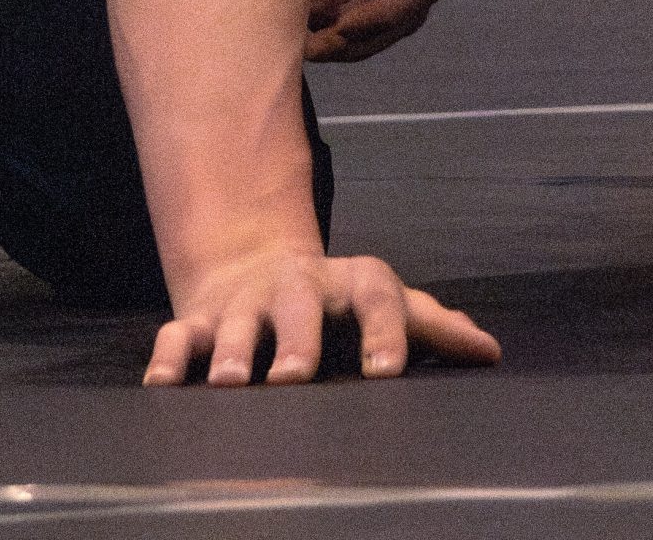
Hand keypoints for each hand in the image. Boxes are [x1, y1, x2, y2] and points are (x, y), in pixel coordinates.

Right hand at [145, 245, 500, 385]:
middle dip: (296, 339)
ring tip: (228, 382)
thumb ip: (432, 327)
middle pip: (299, 303)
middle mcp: (296, 286)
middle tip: (295, 377)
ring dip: (230, 349)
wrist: (259, 267)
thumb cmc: (336, 303)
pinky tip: (162, 386)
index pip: (376, 293)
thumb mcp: (384, 303)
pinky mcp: (197, 321)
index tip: (388, 372)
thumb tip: (490, 351)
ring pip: (235, 320)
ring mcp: (244, 303)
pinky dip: (167, 358)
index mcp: (349, 282)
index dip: (384, 330)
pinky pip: (176, 335)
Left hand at [307, 0, 456, 61]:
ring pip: (379, 3)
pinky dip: (328, 10)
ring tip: (294, 41)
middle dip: (363, 33)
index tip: (339, 32)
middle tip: (308, 50)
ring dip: (344, 30)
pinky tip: (290, 17)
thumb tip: (327, 14)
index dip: (386, 16)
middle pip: (406, 3)